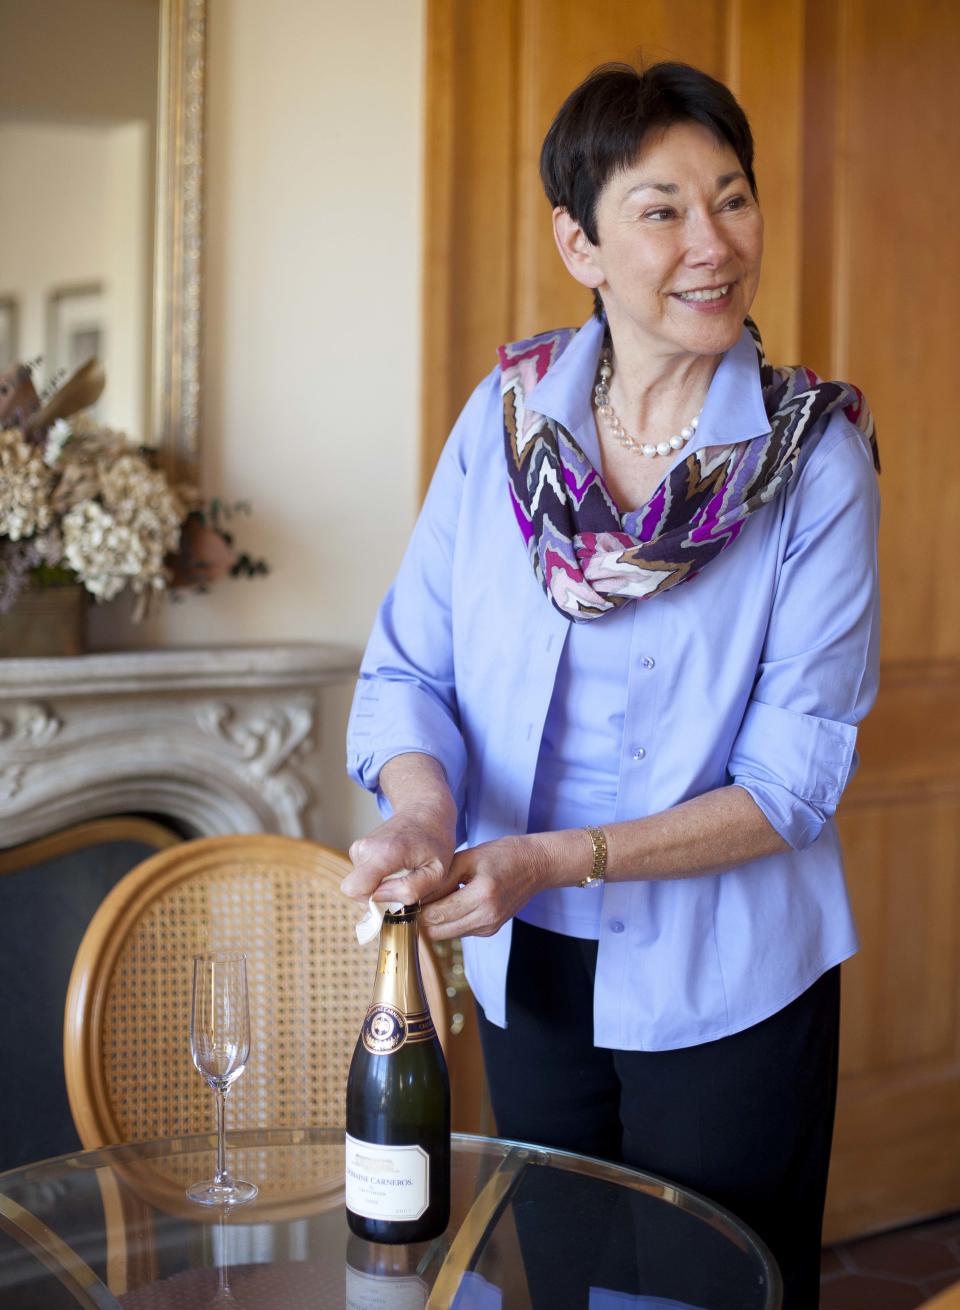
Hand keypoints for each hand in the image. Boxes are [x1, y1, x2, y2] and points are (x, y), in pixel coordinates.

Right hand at [341, 805, 456, 903]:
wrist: (426, 810)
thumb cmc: (435, 842)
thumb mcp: (437, 872)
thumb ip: (411, 890)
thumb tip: (379, 897)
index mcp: (383, 853)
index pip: (354, 888)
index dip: (372, 902)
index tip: (395, 897)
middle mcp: (365, 848)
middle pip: (356, 890)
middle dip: (378, 896)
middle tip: (404, 885)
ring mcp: (359, 847)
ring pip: (360, 884)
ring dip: (381, 886)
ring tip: (403, 873)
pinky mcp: (359, 849)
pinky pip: (363, 876)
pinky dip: (378, 878)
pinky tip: (396, 867)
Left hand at [414, 834, 553, 940]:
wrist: (537, 865)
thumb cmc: (502, 854)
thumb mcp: (468, 858)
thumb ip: (441, 879)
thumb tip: (412, 895)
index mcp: (482, 895)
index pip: (435, 915)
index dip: (411, 912)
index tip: (395, 903)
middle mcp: (487, 917)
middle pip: (437, 931)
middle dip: (416, 920)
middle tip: (401, 905)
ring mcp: (490, 927)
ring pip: (445, 934)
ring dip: (431, 922)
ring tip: (419, 903)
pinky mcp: (490, 930)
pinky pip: (458, 930)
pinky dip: (446, 921)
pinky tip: (442, 904)